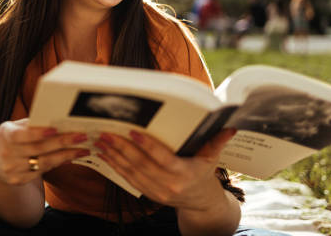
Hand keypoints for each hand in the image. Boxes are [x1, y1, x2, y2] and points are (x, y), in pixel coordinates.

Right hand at [0, 118, 89, 185]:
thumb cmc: (8, 137)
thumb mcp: (13, 127)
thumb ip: (31, 124)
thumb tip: (57, 121)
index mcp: (5, 136)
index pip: (23, 135)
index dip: (39, 133)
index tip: (57, 129)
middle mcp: (7, 154)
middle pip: (39, 149)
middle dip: (63, 143)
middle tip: (82, 137)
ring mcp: (12, 170)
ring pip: (44, 163)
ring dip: (66, 156)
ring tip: (83, 149)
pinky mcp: (18, 180)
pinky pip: (42, 171)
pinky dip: (57, 164)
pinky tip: (70, 157)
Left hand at [94, 128, 236, 208]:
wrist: (200, 203)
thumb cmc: (204, 174)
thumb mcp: (212, 158)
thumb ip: (218, 141)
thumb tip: (230, 126)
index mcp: (185, 175)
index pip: (164, 160)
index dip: (148, 146)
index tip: (134, 132)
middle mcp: (169, 185)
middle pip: (142, 166)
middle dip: (122, 148)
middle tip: (107, 132)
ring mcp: (156, 191)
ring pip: (131, 173)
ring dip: (113, 156)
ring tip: (100, 139)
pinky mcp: (146, 193)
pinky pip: (127, 179)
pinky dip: (114, 165)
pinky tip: (103, 153)